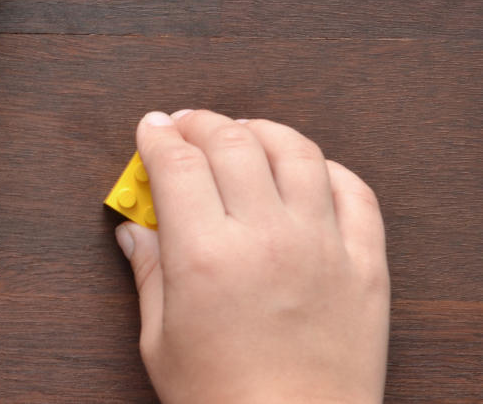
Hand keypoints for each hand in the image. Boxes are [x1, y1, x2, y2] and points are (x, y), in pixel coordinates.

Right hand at [115, 110, 388, 403]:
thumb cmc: (224, 400)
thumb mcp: (161, 340)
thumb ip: (148, 274)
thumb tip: (134, 232)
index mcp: (205, 255)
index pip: (176, 162)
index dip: (157, 135)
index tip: (150, 128)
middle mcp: (265, 238)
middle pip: (232, 143)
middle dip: (200, 124)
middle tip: (185, 127)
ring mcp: (321, 247)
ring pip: (296, 152)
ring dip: (262, 132)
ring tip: (243, 136)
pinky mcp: (364, 265)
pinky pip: (355, 192)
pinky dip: (327, 169)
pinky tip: (305, 172)